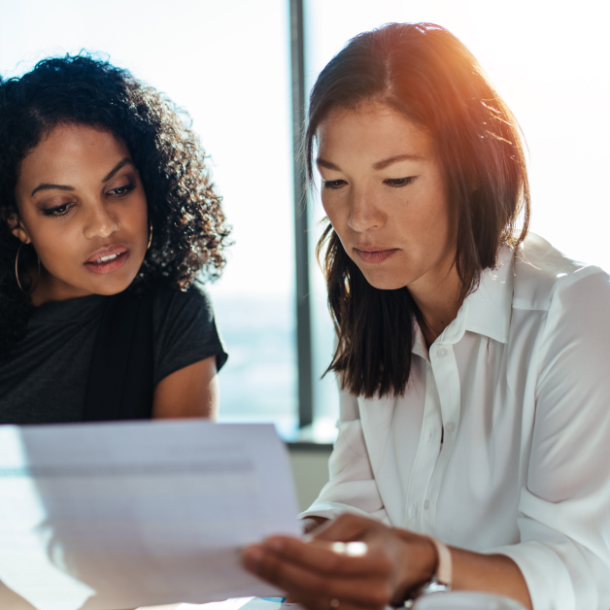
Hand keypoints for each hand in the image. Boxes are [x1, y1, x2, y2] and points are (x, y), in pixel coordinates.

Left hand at [242, 513, 436, 609]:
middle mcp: (374, 593)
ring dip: (279, 585)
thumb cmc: (375, 540)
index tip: (268, 540)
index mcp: (379, 560)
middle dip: (280, 569)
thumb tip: (292, 547)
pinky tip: (271, 584)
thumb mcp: (355, 523)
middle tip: (250, 554)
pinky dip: (290, 599)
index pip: (332, 560)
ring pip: (313, 604)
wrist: (401, 567)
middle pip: (318, 586)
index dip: (298, 553)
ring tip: (255, 567)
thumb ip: (326, 535)